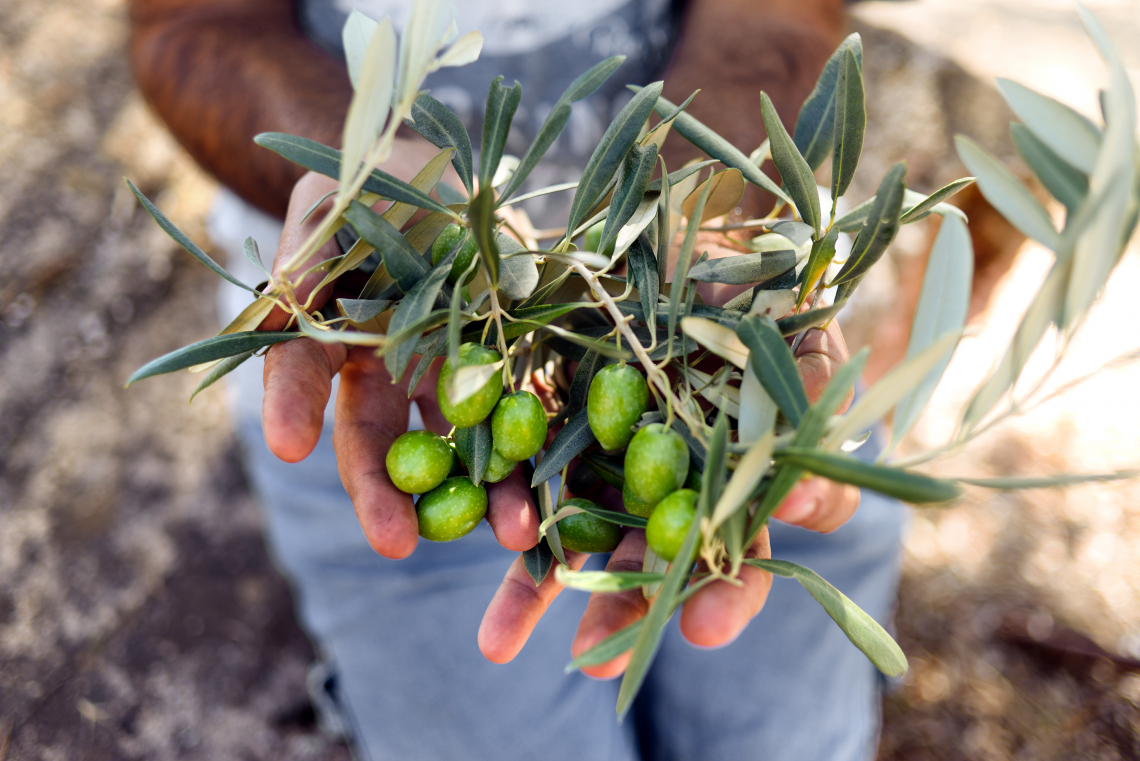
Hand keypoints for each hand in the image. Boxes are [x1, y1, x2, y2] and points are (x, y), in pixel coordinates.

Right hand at [259, 162, 540, 559]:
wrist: (447, 178)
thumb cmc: (373, 187)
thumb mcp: (330, 204)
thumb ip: (306, 250)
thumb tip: (287, 295)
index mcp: (337, 340)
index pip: (305, 381)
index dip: (293, 409)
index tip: (287, 444)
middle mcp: (394, 374)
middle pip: (385, 444)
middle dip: (389, 495)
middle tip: (396, 544)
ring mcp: (458, 376)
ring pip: (466, 447)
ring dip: (489, 495)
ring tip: (512, 534)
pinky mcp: (517, 366)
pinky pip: (530, 415)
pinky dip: (547, 455)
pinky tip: (566, 490)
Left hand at [479, 238, 859, 668]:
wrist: (688, 238)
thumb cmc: (764, 296)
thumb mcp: (799, 346)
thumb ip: (811, 417)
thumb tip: (805, 501)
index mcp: (732, 485)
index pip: (737, 558)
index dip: (723, 596)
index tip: (698, 627)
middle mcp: (667, 486)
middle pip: (645, 564)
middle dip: (620, 613)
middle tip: (595, 662)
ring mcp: (605, 458)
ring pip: (572, 532)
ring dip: (537, 589)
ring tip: (498, 643)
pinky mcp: (550, 422)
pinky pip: (518, 468)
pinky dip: (494, 501)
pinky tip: (478, 534)